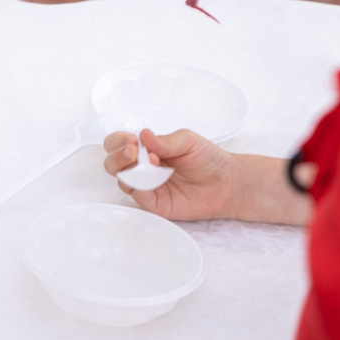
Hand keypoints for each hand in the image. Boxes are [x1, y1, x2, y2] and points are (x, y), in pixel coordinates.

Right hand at [103, 126, 243, 222]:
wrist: (227, 183)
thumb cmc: (209, 159)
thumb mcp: (188, 140)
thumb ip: (165, 140)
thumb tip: (143, 136)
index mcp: (147, 148)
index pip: (118, 143)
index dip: (118, 141)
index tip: (132, 141)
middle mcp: (143, 167)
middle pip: (112, 163)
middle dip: (117, 156)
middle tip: (134, 152)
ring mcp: (147, 186)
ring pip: (122, 180)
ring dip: (131, 171)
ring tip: (152, 164)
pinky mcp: (155, 204)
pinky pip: (138, 197)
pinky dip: (141, 187)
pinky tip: (154, 179)